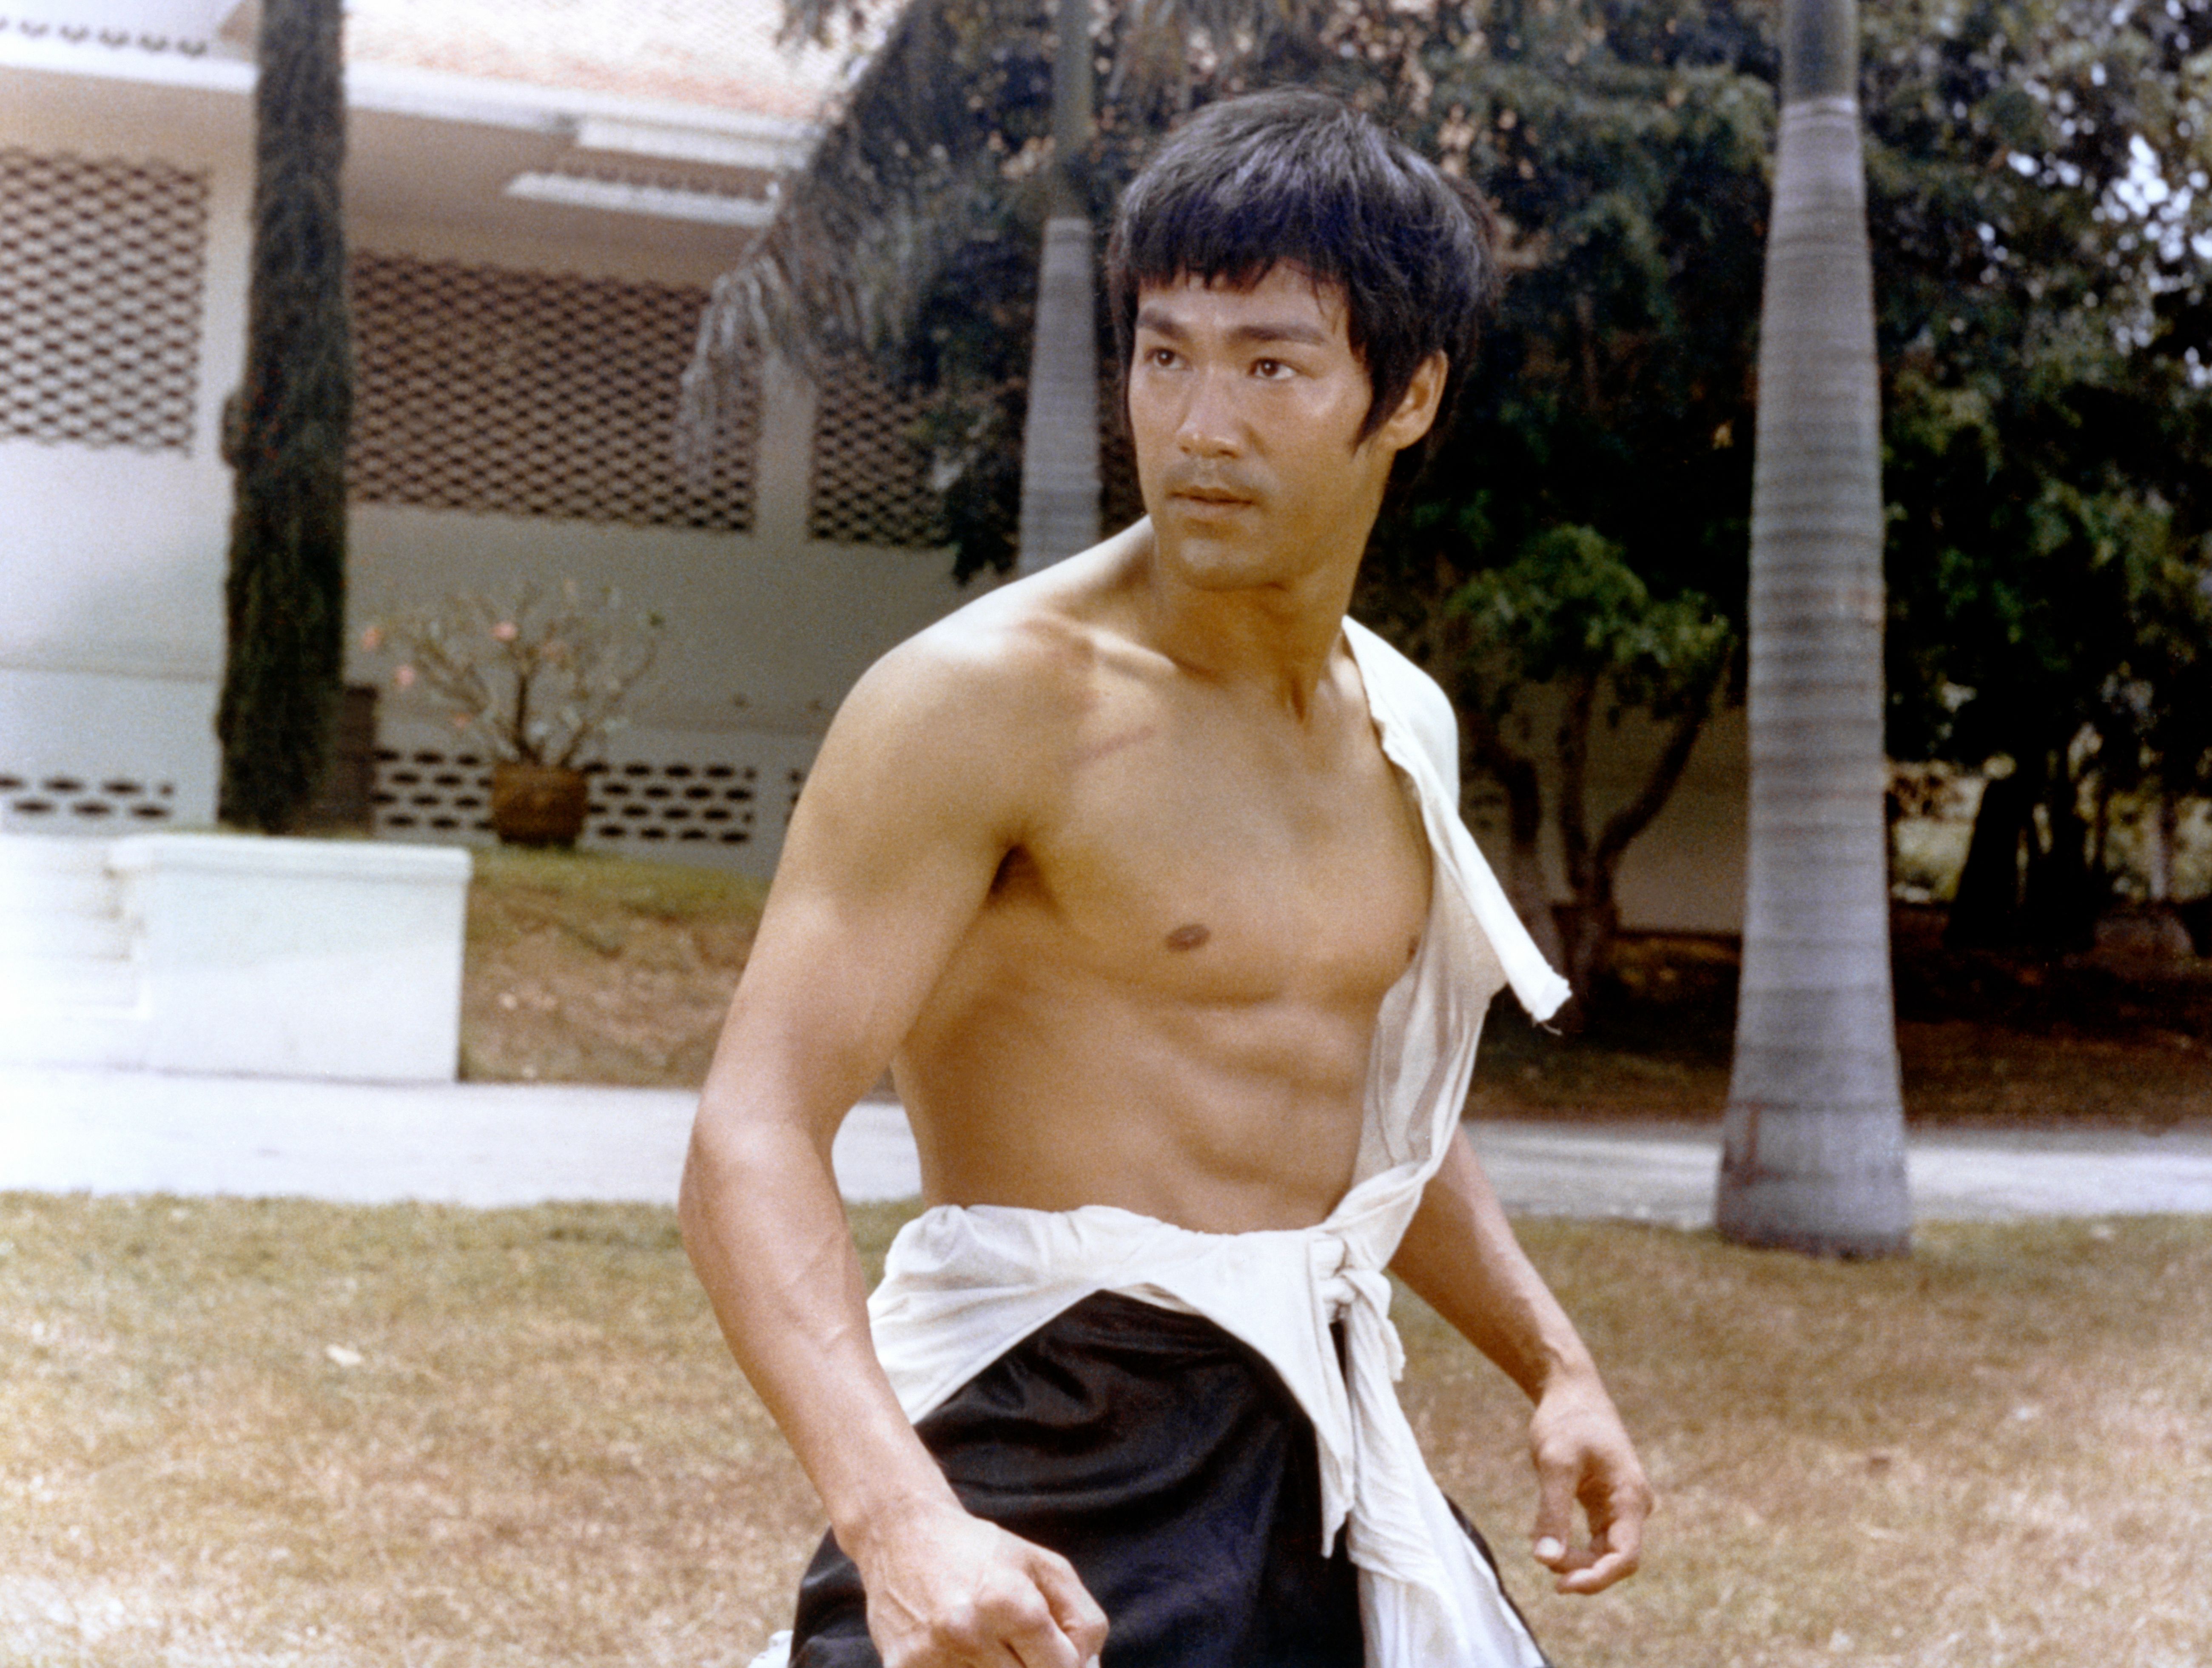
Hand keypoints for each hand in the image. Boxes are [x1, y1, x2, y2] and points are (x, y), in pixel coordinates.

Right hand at [852, 1497, 1108, 1666]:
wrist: (901, 1534)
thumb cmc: (982, 1552)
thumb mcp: (1044, 1567)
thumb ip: (1082, 1620)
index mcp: (1009, 1601)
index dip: (1065, 1663)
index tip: (1052, 1649)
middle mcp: (968, 1631)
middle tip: (1017, 1647)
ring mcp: (931, 1656)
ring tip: (986, 1646)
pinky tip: (958, 1653)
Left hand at [1526, 1371, 1652, 1595]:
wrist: (1571, 1391)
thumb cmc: (1566, 1421)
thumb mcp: (1555, 1463)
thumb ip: (1552, 1512)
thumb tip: (1544, 1559)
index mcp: (1631, 1496)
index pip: (1626, 1557)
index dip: (1597, 1578)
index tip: (1562, 1585)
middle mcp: (1633, 1506)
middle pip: (1615, 1558)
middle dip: (1581, 1569)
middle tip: (1542, 1560)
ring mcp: (1620, 1506)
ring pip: (1603, 1551)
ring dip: (1575, 1560)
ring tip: (1542, 1550)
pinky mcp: (1604, 1504)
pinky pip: (1595, 1539)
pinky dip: (1572, 1546)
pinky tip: (1548, 1543)